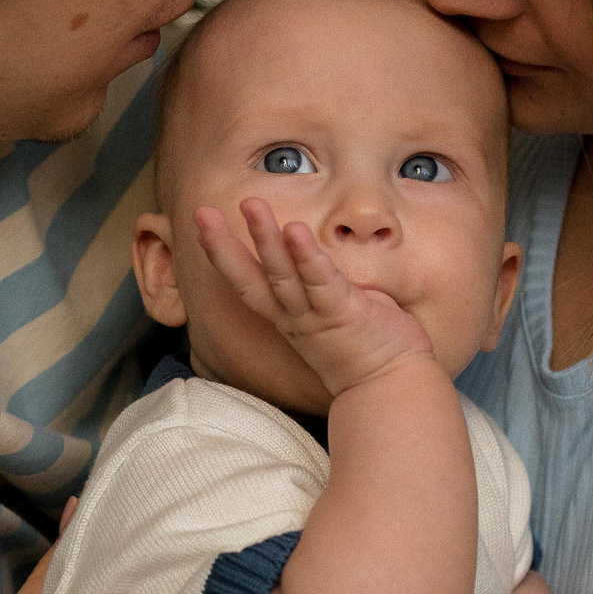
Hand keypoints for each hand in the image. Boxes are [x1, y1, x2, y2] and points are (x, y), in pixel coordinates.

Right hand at [195, 198, 430, 397]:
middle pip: (250, 280)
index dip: (225, 255)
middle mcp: (294, 316)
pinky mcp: (342, 312)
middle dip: (222, 247)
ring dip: (265, 239)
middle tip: (200, 213)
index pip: (249, 283)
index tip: (204, 227)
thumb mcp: (338, 311)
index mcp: (289, 315)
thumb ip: (325, 284)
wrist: (392, 388)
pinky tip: (294, 230)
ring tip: (250, 205)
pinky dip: (306, 256)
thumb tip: (322, 258)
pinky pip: (320, 281)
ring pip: (282, 275)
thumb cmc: (370, 349)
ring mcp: (315, 316)